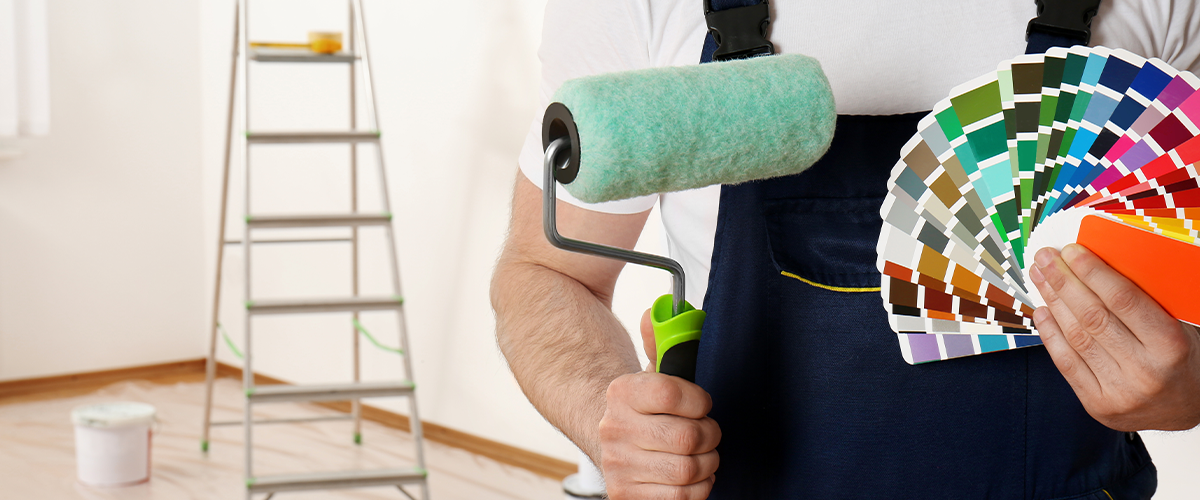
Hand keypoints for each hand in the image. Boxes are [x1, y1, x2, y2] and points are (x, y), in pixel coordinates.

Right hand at [596, 310, 721, 498]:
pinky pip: (682, 497)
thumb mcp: (654, 372)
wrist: (612, 441)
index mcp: (621, 392)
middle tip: (708, 431)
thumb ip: (662, 341)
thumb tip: (656, 312)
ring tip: (700, 453)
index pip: (672, 393)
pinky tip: (690, 475)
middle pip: (687, 437)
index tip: (701, 403)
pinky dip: (698, 488)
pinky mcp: (626, 495)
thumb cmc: (645, 409)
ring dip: (707, 462)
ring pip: (688, 469)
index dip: (699, 400)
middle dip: (709, 434)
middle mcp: (614, 429)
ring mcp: (619, 465)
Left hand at [1029, 243, 1199, 430]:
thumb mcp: (1181, 325)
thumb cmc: (1184, 358)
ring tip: (1040, 278)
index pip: (1123, 300)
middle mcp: (1144, 371)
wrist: (1190, 409)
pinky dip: (1051, 334)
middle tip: (1045, 259)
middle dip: (1063, 282)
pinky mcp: (1098, 405)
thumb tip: (1104, 261)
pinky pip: (1066, 363)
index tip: (1071, 251)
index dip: (1093, 272)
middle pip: (1092, 316)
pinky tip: (1043, 311)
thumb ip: (1150, 299)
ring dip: (1053, 302)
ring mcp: (1119, 392)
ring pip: (1076, 337)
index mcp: (1170, 346)